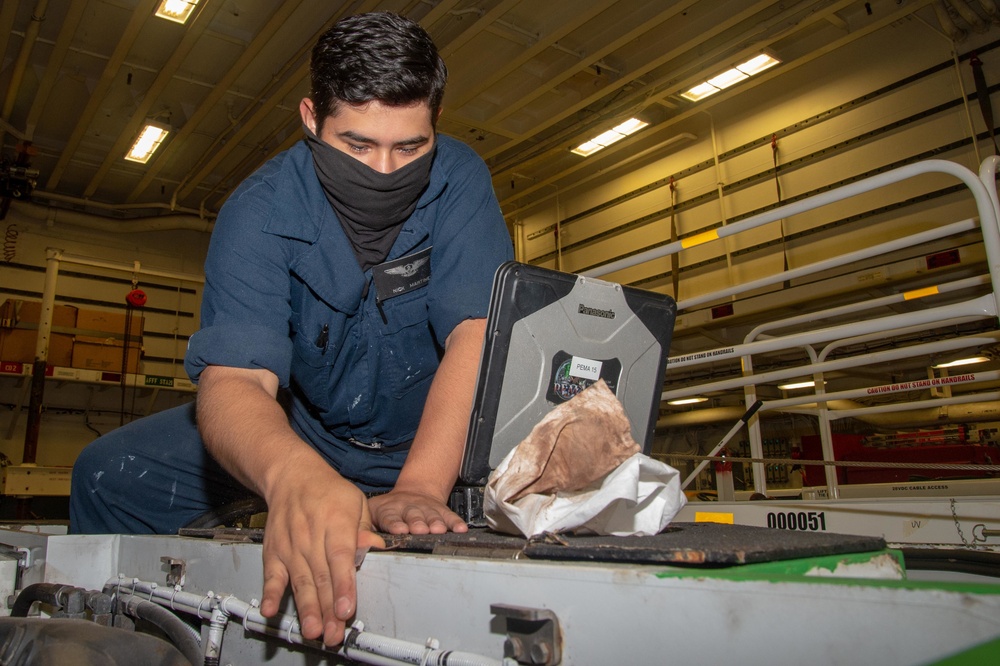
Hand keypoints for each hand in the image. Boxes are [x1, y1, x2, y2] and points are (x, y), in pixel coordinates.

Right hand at [258, 462, 385, 645]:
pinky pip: (272, 575)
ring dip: (306, 609)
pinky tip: (270, 610)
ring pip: (300, 582)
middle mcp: (311, 536)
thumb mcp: (356, 502)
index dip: (343, 586)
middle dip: (328, 609)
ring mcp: (291, 545)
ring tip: (313, 630)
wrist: (292, 476)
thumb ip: (365, 528)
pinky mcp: (275, 551)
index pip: (341, 559)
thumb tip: (376, 547)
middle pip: (321, 577)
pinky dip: (271, 593)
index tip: (346, 609)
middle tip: (333, 634)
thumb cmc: (329, 491)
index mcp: (336, 523)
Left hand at [369, 489, 468, 534]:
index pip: (390, 517)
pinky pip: (449, 516)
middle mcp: (408, 508)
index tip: (399, 529)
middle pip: (413, 516)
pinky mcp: (440, 510)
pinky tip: (461, 529)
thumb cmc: (387, 510)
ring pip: (431, 516)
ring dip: (436, 523)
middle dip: (417, 523)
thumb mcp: (371, 515)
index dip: (395, 523)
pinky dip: (455, 522)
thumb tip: (356, 545)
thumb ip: (365, 529)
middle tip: (421, 530)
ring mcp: (425, 509)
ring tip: (439, 530)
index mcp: (389, 510)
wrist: (414, 492)